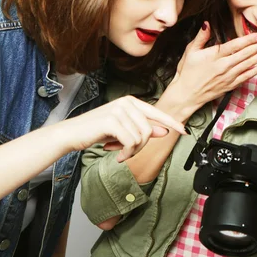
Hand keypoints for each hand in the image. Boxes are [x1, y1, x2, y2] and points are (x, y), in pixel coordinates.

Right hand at [60, 96, 185, 161]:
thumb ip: (144, 129)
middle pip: (149, 129)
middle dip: (141, 146)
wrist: (72, 135)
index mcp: (131, 102)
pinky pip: (131, 142)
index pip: (157, 113)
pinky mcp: (111, 120)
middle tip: (127, 153)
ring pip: (141, 137)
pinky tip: (116, 154)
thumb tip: (164, 131)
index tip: (184, 131)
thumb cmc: (97, 131)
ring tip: (120, 153)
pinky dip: (126, 153)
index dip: (172, 123)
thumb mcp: (124, 130)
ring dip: (132, 151)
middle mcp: (126, 102)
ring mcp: (119, 110)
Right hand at [161, 22, 256, 118]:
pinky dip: (256, 71)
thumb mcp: (190, 51)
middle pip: (247, 54)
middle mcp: (224, 66)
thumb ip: (201, 37)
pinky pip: (246, 77)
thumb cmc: (187, 73)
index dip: (250, 40)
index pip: (236, 46)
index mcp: (214, 56)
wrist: (186, 94)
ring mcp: (228, 77)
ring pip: (249, 64)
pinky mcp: (230, 85)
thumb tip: (206, 24)